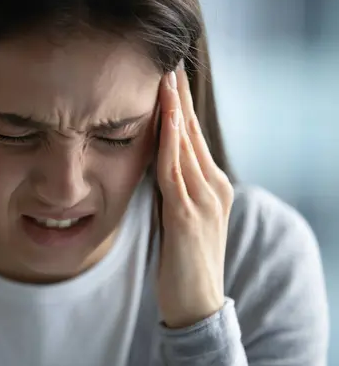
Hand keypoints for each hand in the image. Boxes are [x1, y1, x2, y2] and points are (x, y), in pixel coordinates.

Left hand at [155, 67, 233, 328]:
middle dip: (179, 97)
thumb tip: (152, 161)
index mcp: (211, 185)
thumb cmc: (183, 259)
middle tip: (168, 62)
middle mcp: (213, 186)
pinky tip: (167, 118)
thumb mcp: (177, 214)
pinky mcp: (187, 216)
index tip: (168, 77)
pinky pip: (176, 171)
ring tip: (166, 77)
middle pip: (192, 133)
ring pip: (186, 145)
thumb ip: (171, 187)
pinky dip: (171, 142)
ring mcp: (203, 200)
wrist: (196, 303)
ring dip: (175, 109)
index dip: (180, 106)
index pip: (192, 137)